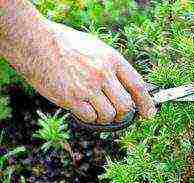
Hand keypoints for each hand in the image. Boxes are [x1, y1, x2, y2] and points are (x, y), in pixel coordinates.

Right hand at [19, 19, 156, 123]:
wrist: (36, 44)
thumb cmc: (67, 45)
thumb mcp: (97, 48)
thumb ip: (113, 67)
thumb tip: (126, 87)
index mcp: (112, 59)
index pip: (138, 85)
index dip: (146, 103)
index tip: (149, 114)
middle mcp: (103, 74)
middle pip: (126, 106)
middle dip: (124, 114)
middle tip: (117, 114)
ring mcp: (88, 87)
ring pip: (109, 115)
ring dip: (106, 117)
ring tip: (96, 109)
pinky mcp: (72, 99)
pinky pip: (90, 118)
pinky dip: (90, 118)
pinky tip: (83, 109)